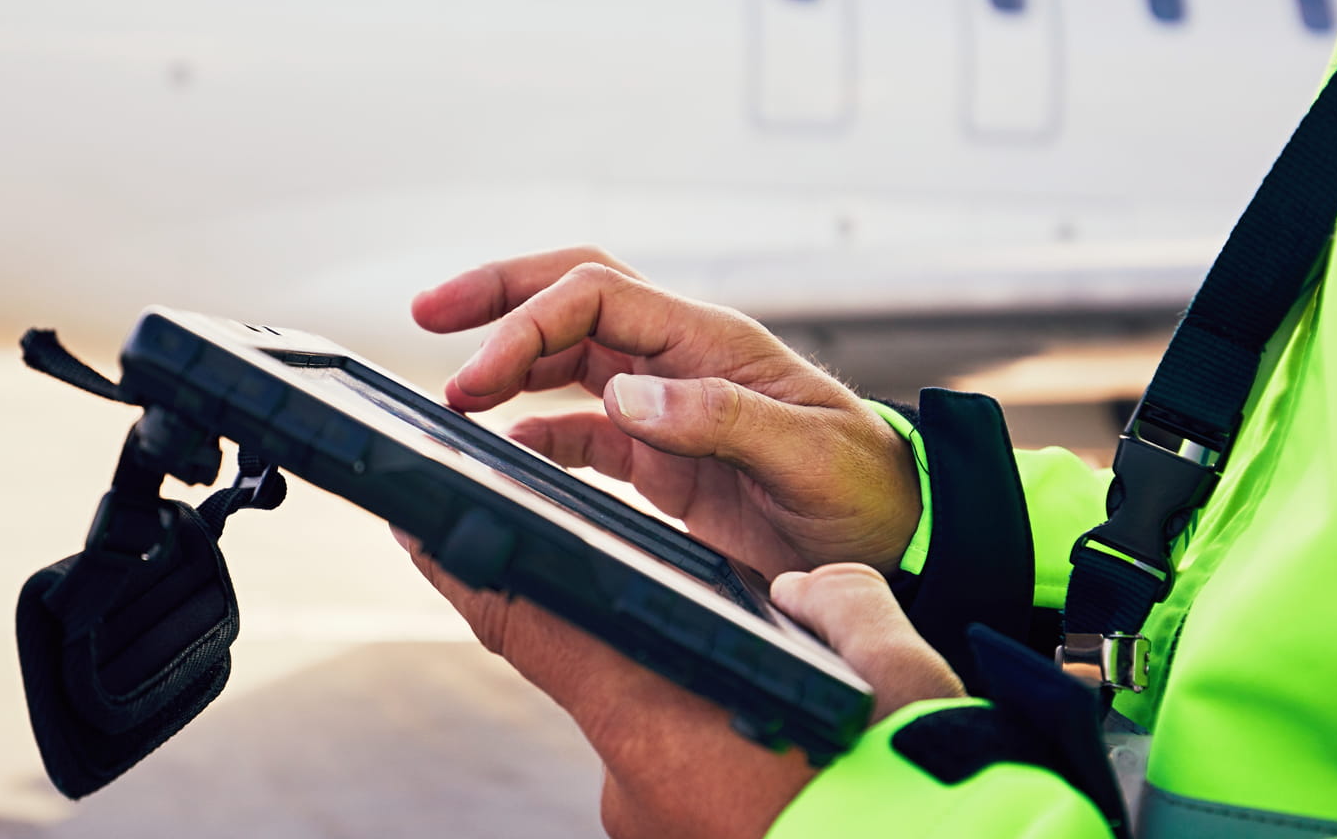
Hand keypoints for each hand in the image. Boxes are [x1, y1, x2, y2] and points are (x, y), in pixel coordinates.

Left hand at [398, 535, 963, 838]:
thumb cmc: (918, 785)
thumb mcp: (891, 671)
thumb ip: (842, 605)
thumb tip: (813, 589)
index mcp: (660, 719)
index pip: (530, 623)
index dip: (468, 570)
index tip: (419, 526)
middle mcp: (634, 779)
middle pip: (596, 673)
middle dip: (637, 644)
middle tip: (710, 635)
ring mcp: (649, 820)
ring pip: (646, 729)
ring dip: (683, 704)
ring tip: (762, 714)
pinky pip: (671, 774)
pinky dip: (703, 750)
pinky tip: (762, 750)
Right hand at [412, 247, 918, 575]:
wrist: (904, 540)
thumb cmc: (870, 491)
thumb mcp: (807, 455)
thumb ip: (721, 418)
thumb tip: (626, 394)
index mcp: (710, 341)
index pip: (598, 297)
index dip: (527, 323)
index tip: (476, 375)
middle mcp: (680, 358)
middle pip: (573, 296)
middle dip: (499, 296)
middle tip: (428, 314)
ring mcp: (667, 403)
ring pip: (569, 356)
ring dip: (509, 363)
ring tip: (453, 394)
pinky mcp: (662, 455)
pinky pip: (583, 427)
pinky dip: (537, 430)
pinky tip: (506, 449)